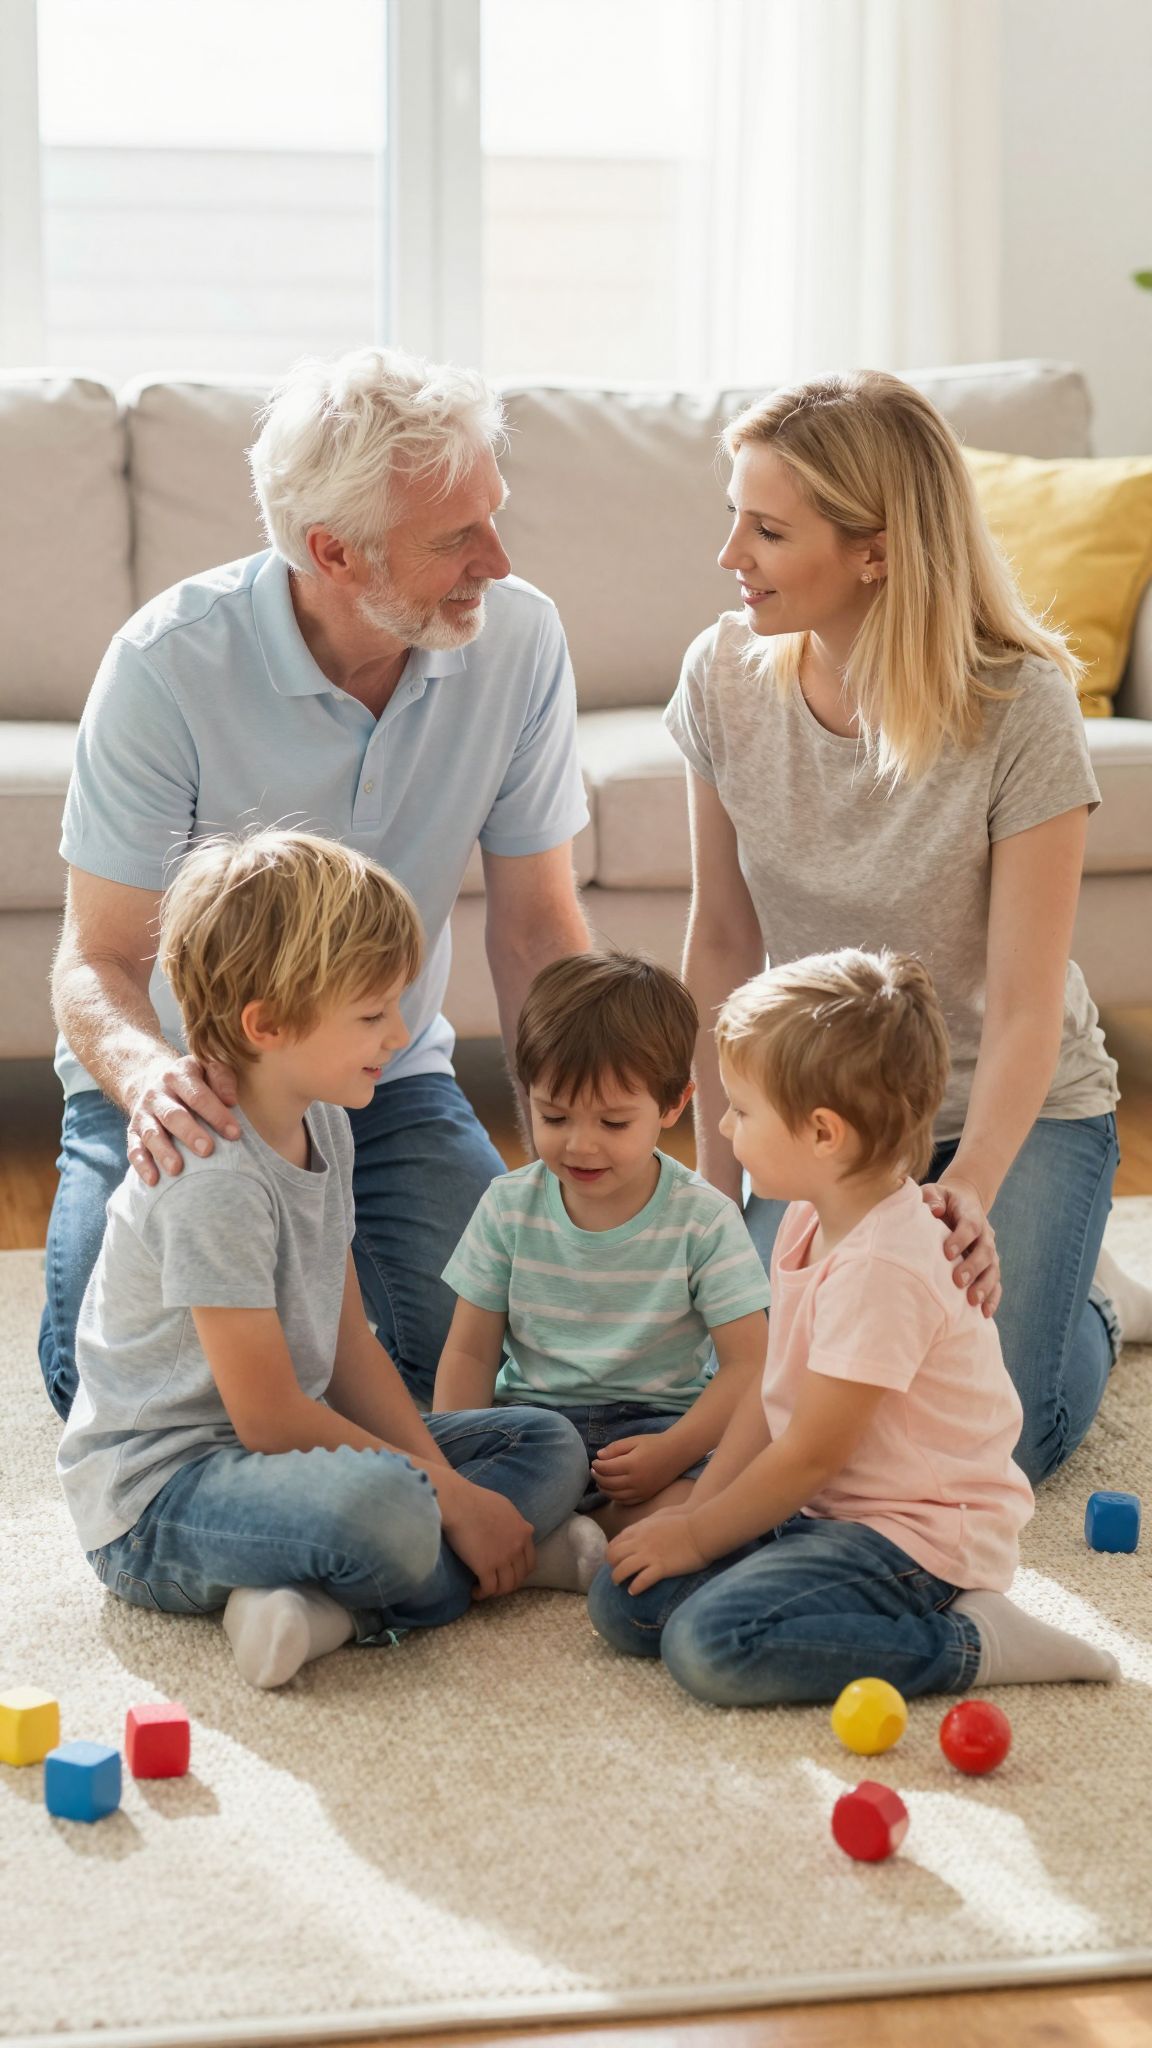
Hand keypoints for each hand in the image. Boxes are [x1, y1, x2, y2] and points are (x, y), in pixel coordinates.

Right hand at [126, 1053, 240, 1183]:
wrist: (158, 1083)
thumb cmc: (196, 1081)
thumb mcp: (209, 1070)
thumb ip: (222, 1078)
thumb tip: (231, 1100)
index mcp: (178, 1075)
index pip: (197, 1094)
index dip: (216, 1113)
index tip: (234, 1133)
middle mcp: (157, 1093)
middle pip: (173, 1115)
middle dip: (190, 1133)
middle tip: (207, 1150)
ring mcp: (143, 1114)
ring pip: (152, 1134)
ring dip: (164, 1152)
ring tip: (177, 1169)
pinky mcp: (133, 1132)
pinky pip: (135, 1149)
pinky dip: (142, 1165)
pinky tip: (154, 1180)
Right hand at [438, 1478, 535, 1599]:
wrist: (458, 1503)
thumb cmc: (475, 1499)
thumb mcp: (505, 1507)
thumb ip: (514, 1522)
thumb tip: (515, 1529)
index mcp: (524, 1531)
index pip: (530, 1562)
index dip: (520, 1572)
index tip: (509, 1574)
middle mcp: (517, 1546)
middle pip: (519, 1577)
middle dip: (508, 1584)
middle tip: (496, 1584)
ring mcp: (503, 1558)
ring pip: (506, 1586)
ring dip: (496, 1592)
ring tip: (484, 1590)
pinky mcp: (486, 1567)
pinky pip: (489, 1589)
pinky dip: (482, 1594)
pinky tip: (474, 1592)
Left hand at [591, 1432, 681, 1504]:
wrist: (676, 1453)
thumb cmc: (654, 1444)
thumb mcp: (634, 1440)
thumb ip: (615, 1448)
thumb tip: (599, 1456)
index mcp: (631, 1464)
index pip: (606, 1469)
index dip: (597, 1465)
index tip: (594, 1461)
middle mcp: (635, 1481)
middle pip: (608, 1483)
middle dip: (598, 1477)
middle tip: (594, 1470)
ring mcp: (641, 1491)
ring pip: (614, 1495)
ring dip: (604, 1488)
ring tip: (600, 1480)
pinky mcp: (645, 1496)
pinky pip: (625, 1501)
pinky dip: (615, 1497)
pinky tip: (612, 1490)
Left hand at [606, 1510, 707, 1594]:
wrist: (701, 1529)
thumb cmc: (686, 1519)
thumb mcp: (661, 1515)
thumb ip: (649, 1522)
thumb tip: (644, 1527)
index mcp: (640, 1528)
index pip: (616, 1541)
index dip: (612, 1551)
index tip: (614, 1559)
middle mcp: (640, 1541)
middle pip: (614, 1555)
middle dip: (611, 1565)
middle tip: (616, 1572)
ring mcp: (649, 1555)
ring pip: (622, 1569)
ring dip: (618, 1578)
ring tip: (620, 1585)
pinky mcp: (661, 1568)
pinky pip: (641, 1581)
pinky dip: (634, 1587)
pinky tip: (634, 1591)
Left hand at [921, 1176, 1000, 1315]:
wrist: (961, 1204)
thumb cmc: (941, 1200)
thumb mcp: (934, 1192)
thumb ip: (932, 1197)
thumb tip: (933, 1210)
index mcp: (971, 1213)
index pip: (970, 1225)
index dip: (961, 1239)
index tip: (946, 1253)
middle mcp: (985, 1234)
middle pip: (985, 1251)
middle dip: (973, 1266)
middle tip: (958, 1280)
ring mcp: (989, 1251)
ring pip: (993, 1270)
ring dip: (984, 1286)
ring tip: (972, 1301)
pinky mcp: (989, 1267)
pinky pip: (995, 1284)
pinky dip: (992, 1299)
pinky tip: (985, 1314)